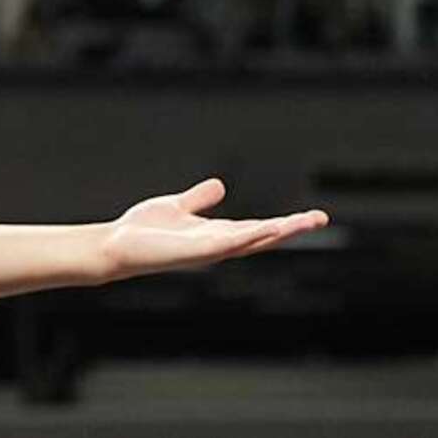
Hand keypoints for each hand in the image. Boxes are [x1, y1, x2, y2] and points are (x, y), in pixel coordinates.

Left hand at [96, 178, 327, 281]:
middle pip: (263, 237)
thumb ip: (199, 199)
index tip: (312, 216)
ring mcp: (208, 250)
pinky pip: (227, 243)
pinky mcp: (195, 251)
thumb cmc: (144, 231)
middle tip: (322, 218)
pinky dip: (249, 236)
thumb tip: (220, 186)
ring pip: (252, 241)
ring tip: (306, 222)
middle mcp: (217, 245)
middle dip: (292, 229)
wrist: (116, 246)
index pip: (258, 228)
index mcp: (216, 234)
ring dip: (279, 232)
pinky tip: (267, 228)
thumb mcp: (178, 206)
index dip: (284, 223)